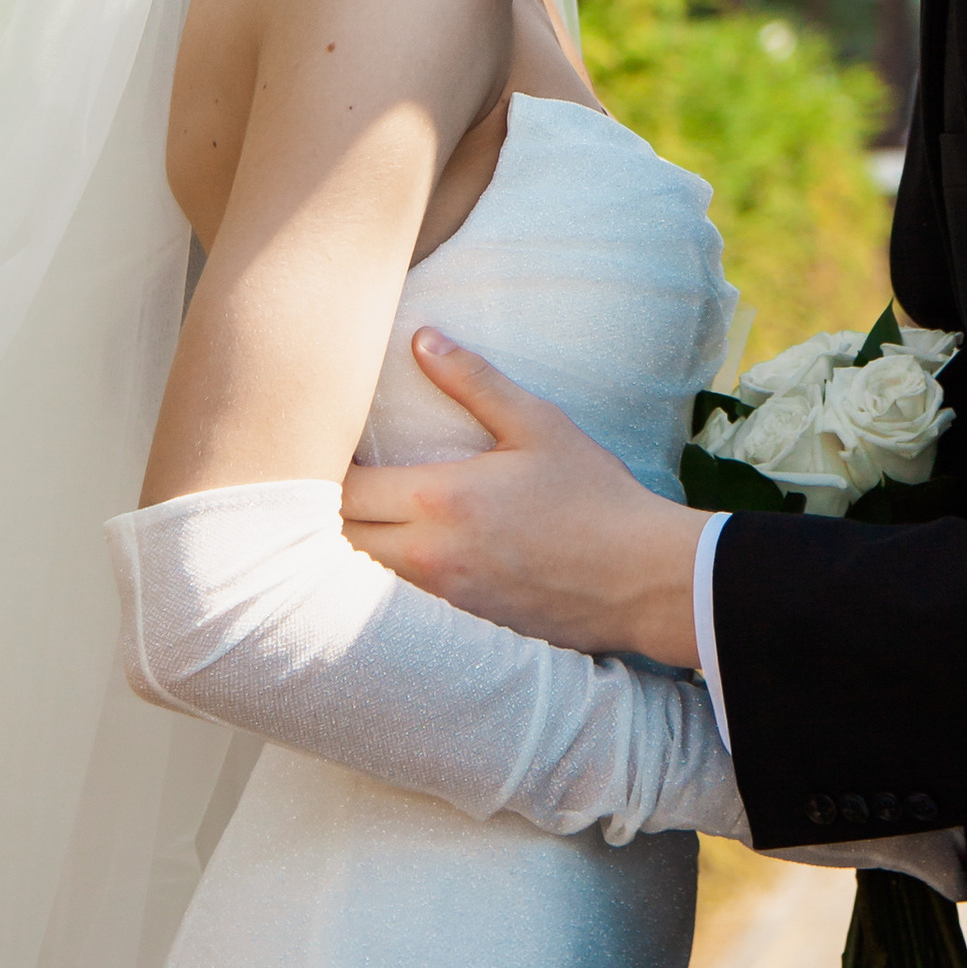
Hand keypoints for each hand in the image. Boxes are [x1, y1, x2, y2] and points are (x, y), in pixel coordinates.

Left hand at [339, 330, 706, 667]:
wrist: (642, 577)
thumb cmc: (594, 494)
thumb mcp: (537, 424)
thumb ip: (473, 380)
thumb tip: (421, 338)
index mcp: (439, 500)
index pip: (342, 491)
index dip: (323, 471)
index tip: (329, 449)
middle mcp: (429, 557)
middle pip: (338, 542)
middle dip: (329, 513)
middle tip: (334, 484)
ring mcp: (443, 601)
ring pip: (363, 580)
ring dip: (353, 552)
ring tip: (362, 519)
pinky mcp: (463, 629)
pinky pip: (400, 609)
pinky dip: (386, 587)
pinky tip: (405, 560)